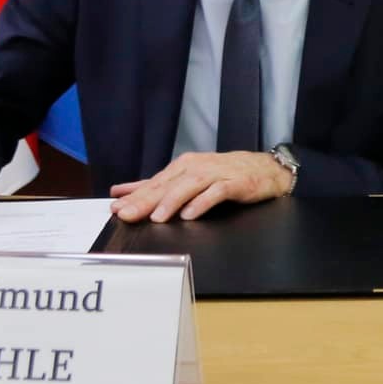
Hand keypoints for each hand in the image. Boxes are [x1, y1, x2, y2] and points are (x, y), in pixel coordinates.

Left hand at [109, 151, 293, 222]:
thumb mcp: (189, 178)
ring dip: (172, 201)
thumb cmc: (226, 175)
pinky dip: (202, 202)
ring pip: (190, 186)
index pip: (155, 181)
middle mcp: (198, 167)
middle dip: (146, 199)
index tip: (115, 208)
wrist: (267, 169)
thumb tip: (122, 192)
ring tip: (157, 217)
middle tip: (127, 214)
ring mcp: (217, 173)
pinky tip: (190, 214)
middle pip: (168, 184)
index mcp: (185, 166)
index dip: (134, 195)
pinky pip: (217, 192)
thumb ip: (157, 186)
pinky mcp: (236, 183)